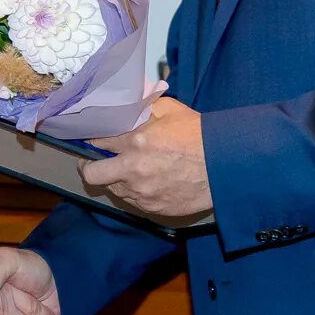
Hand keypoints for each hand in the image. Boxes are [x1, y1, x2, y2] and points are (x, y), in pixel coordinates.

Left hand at [81, 97, 211, 219]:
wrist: (224, 164)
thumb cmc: (198, 134)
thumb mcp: (168, 110)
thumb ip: (140, 107)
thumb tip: (122, 106)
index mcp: (135, 141)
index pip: (96, 143)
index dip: (91, 141)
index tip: (91, 141)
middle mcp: (133, 170)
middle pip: (92, 174)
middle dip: (90, 167)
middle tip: (95, 162)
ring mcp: (142, 192)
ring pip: (113, 189)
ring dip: (115, 179)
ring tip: (128, 170)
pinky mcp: (153, 208)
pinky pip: (132, 201)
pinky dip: (134, 192)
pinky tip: (146, 182)